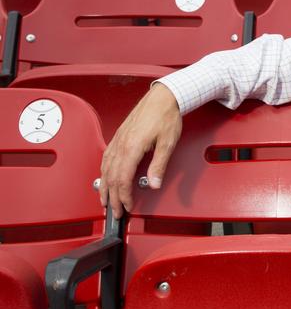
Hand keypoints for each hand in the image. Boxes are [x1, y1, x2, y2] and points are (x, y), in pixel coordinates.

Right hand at [99, 83, 181, 218]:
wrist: (163, 96)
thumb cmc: (166, 116)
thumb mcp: (168, 143)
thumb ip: (159, 166)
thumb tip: (153, 185)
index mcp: (131, 147)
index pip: (122, 179)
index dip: (124, 196)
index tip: (127, 207)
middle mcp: (121, 144)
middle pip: (111, 177)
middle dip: (112, 198)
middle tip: (115, 212)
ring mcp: (117, 140)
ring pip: (105, 168)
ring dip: (104, 187)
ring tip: (105, 200)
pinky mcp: (119, 136)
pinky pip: (106, 158)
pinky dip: (104, 172)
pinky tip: (105, 177)